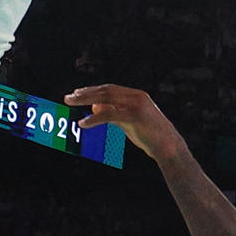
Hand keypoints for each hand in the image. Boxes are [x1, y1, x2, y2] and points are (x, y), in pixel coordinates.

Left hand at [65, 84, 186, 164]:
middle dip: (84, 93)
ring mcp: (136, 105)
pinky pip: (109, 114)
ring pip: (105, 98)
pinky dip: (93, 118)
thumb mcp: (129, 121)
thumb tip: (95, 107)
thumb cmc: (149, 135)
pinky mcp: (134, 116)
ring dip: (85, 100)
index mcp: (136, 95)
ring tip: (71, 103)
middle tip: (68, 97)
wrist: (167, 146)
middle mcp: (136, 96)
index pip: (109, 89)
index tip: (77, 93)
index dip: (92, 90)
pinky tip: (83, 123)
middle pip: (105, 91)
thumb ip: (114, 112)